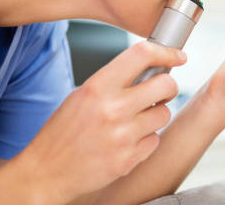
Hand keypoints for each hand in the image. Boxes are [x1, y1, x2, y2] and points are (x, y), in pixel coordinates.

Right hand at [14, 42, 184, 203]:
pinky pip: (155, 140)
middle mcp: (112, 109)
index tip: (177, 56)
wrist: (47, 172)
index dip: (166, 52)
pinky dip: (146, 140)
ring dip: (155, 116)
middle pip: (166, 85)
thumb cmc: (64, 131)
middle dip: (169, 87)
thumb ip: (116, 80)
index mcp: (98, 87)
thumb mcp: (84, 94)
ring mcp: (122, 136)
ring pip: (164, 114)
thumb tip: (153, 67)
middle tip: (160, 92)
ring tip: (134, 121)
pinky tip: (127, 141)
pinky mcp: (129, 159)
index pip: (142, 55)